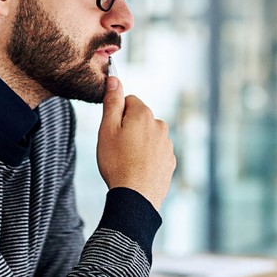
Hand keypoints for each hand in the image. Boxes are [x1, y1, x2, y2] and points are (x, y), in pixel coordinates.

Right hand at [97, 76, 175, 209]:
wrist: (136, 197)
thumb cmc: (117, 163)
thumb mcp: (107, 129)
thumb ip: (112, 102)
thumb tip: (115, 80)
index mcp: (144, 114)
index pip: (129, 101)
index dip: (117, 114)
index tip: (112, 130)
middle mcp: (160, 126)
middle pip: (140, 118)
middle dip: (129, 128)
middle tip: (117, 148)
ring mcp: (167, 144)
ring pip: (148, 136)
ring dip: (139, 143)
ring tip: (127, 161)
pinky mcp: (170, 161)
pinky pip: (156, 153)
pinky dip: (147, 158)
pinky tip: (137, 170)